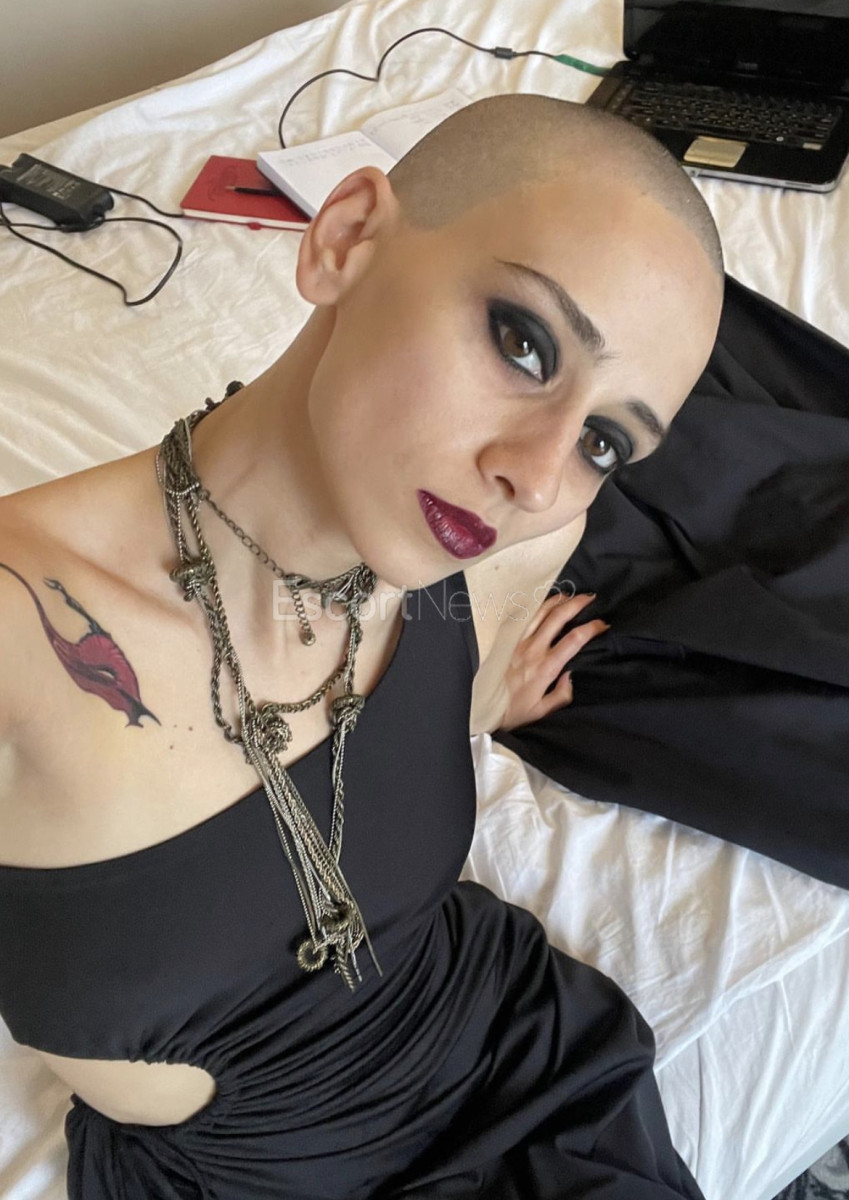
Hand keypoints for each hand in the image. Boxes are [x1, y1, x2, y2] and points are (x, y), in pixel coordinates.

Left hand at [499, 592, 609, 732]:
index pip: (574, 640)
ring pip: (540, 612)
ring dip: (557, 600)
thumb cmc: (512, 712)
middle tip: (590, 598)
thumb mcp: (542, 711)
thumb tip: (571, 675)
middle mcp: (532, 650)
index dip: (591, 628)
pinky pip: (522, 617)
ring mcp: (517, 642)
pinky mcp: (505, 640)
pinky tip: (544, 602)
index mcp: (545, 667)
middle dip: (577, 603)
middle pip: (558, 617)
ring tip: (570, 595)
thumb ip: (562, 694)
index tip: (602, 624)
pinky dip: (536, 606)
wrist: (481, 707)